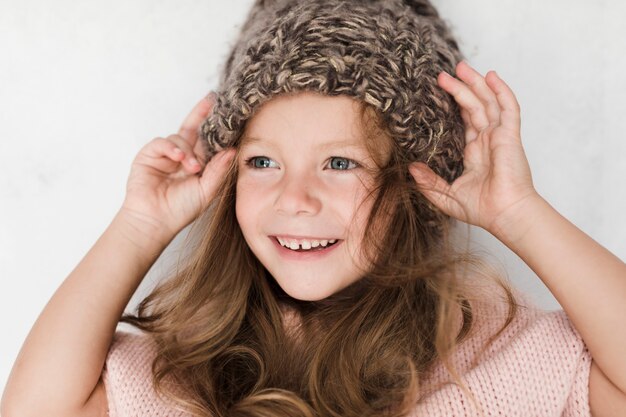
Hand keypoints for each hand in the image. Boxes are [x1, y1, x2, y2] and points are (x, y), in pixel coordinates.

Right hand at [120, 94, 234, 241]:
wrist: (155, 221)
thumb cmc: (180, 210)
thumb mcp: (207, 191)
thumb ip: (218, 170)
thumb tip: (232, 150)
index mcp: (198, 164)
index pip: (209, 142)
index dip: (217, 129)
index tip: (229, 114)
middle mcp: (183, 156)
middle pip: (194, 129)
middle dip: (201, 114)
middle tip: (211, 100)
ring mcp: (166, 155)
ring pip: (180, 137)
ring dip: (187, 149)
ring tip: (191, 167)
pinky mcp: (149, 155)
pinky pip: (162, 142)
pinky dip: (171, 147)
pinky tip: (178, 158)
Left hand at [409, 61, 538, 236]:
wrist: (505, 215)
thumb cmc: (482, 210)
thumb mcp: (445, 196)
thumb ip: (428, 182)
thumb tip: (410, 167)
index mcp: (475, 153)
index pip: (465, 122)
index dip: (454, 106)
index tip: (439, 92)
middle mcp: (488, 141)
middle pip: (474, 106)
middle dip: (460, 88)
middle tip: (444, 73)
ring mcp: (500, 137)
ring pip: (488, 102)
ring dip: (476, 83)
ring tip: (460, 67)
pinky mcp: (510, 136)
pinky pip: (508, 108)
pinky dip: (501, 90)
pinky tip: (491, 76)